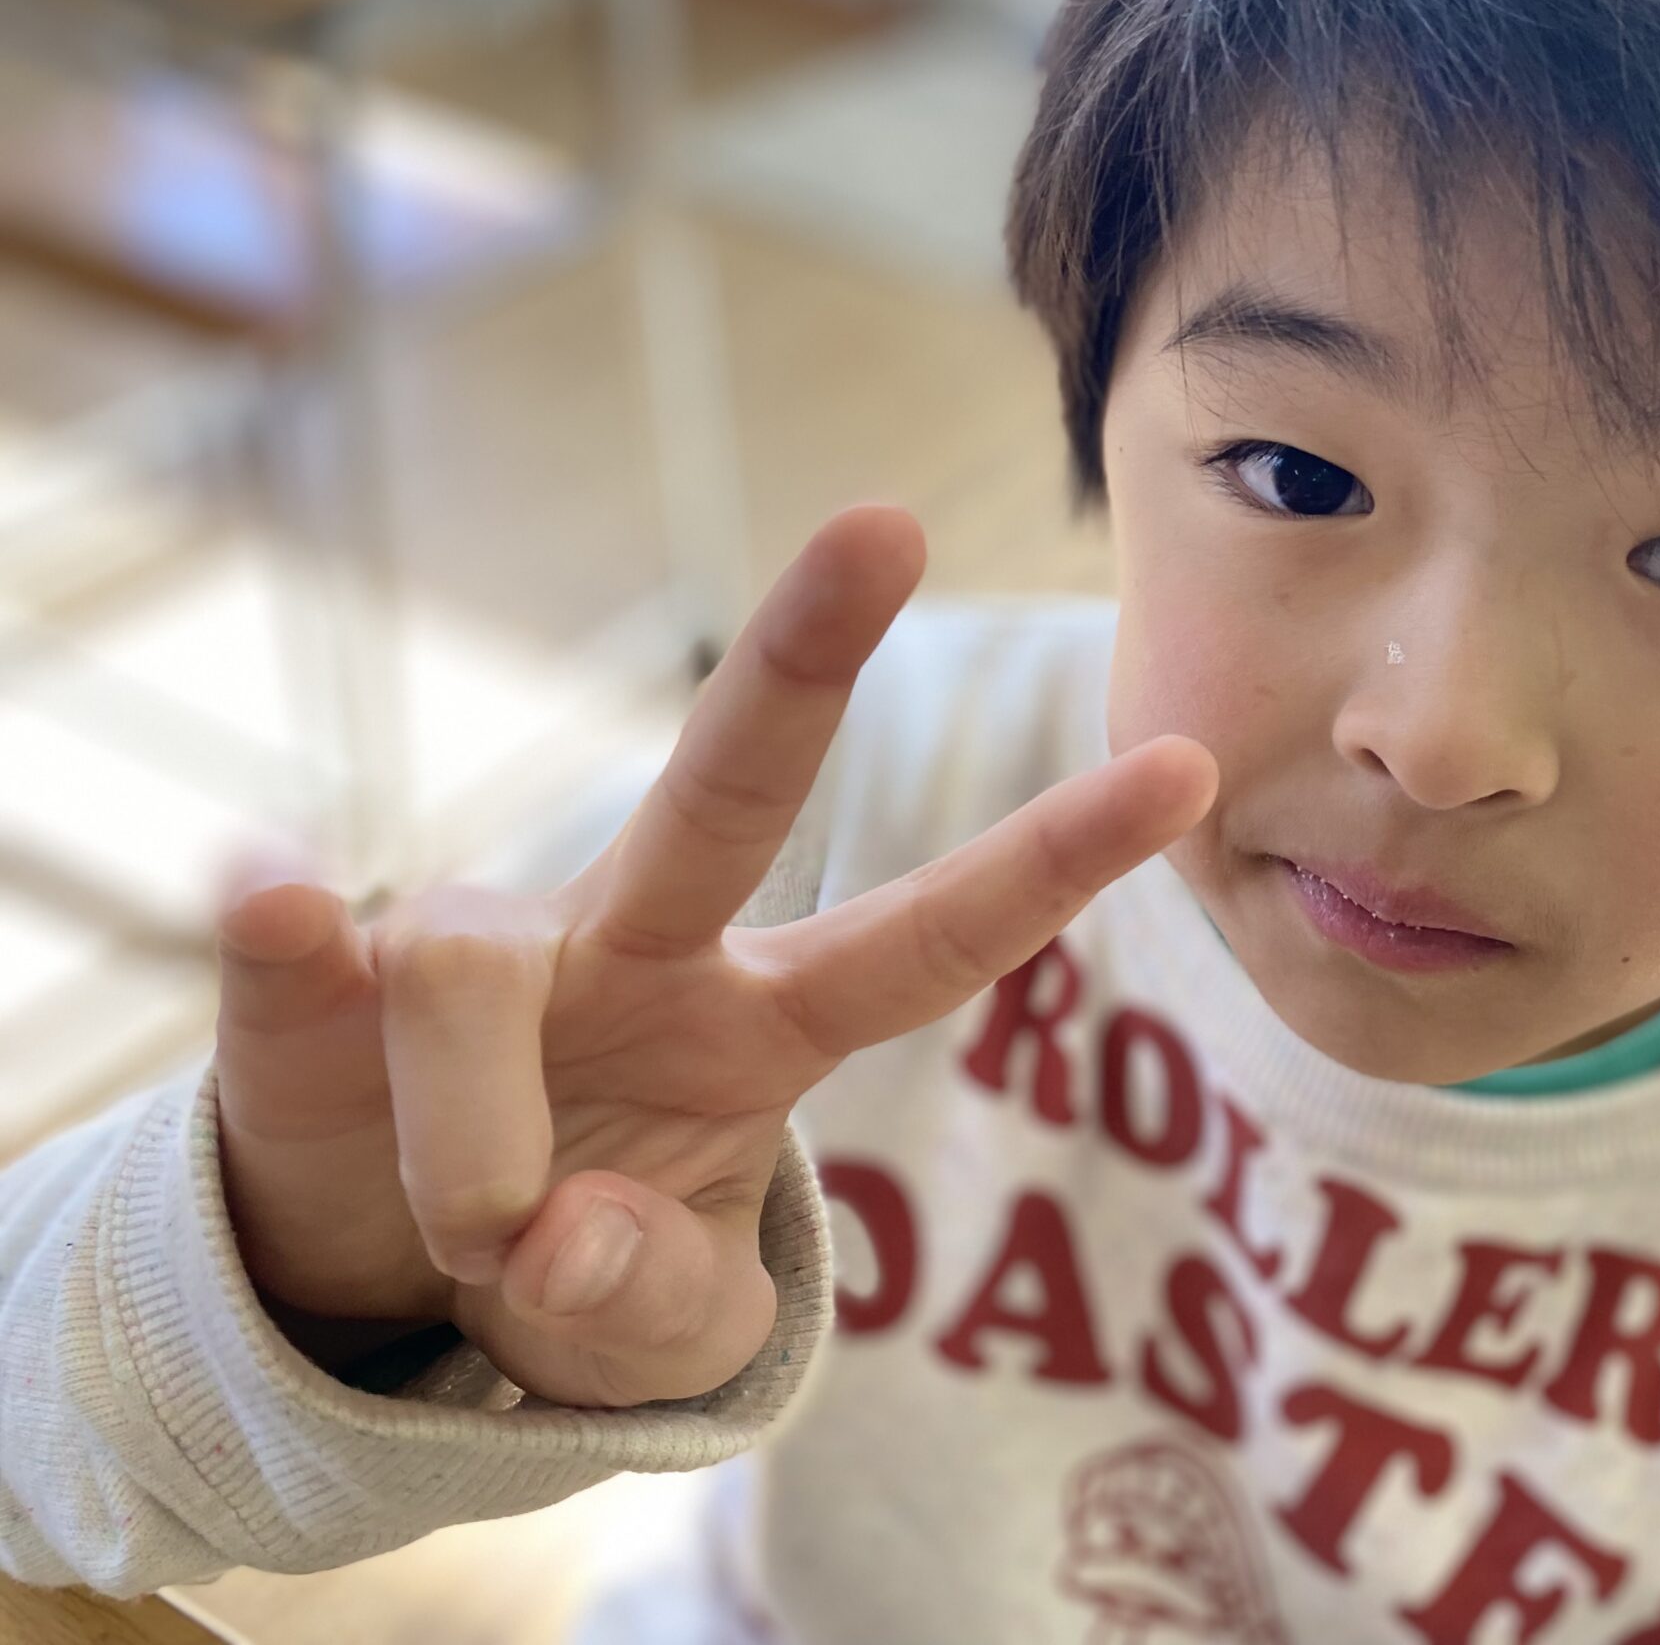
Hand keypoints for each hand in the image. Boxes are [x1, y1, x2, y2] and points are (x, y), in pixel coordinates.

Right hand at [211, 505, 1215, 1407]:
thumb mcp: (651, 1335)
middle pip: (731, 783)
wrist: (377, 1272)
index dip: (1054, 860)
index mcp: (763, 1021)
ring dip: (471, 1150)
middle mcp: (640, 943)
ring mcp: (478, 942)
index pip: (930, 938)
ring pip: (467, 961)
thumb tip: (562, 1234)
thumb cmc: (568, 1266)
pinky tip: (270, 893)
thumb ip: (652, 1313)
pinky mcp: (316, 976)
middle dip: (805, 656)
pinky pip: (286, 944)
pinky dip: (271, 931)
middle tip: (890, 520)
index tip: (1193, 764)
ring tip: (476, 1238)